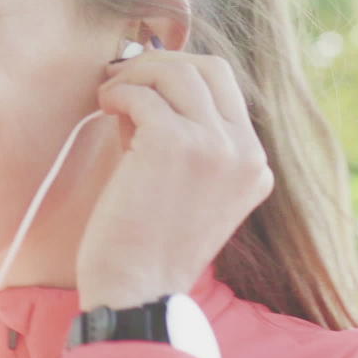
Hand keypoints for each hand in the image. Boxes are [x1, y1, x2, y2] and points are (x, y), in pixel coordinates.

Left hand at [75, 51, 272, 310]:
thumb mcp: (187, 192)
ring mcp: (215, 146)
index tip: (143, 85)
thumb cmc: (146, 247)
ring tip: (109, 95)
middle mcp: (246, 153)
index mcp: (255, 166)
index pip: (227, 90)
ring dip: (135, 75)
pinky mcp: (175, 144)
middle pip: (211, 68)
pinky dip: (118, 93)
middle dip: (161, 64)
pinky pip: (143, 93)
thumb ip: (187, 141)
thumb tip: (151, 81)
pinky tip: (102, 108)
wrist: (135, 293)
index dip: (181, 76)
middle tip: (123, 78)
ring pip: (177, 72)